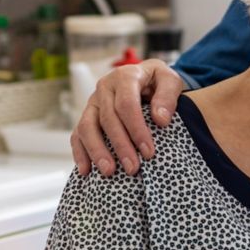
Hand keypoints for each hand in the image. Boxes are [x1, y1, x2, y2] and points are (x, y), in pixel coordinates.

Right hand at [70, 59, 185, 175]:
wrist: (147, 78)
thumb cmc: (158, 82)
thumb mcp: (171, 81)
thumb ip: (168, 96)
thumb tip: (160, 119)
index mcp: (125, 77)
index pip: (127, 105)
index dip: (136, 130)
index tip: (148, 152)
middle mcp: (105, 88)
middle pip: (107, 119)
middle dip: (120, 146)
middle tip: (132, 168)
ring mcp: (93, 102)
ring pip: (87, 127)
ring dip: (97, 151)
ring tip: (109, 172)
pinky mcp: (87, 116)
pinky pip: (77, 134)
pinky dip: (80, 153)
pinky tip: (86, 171)